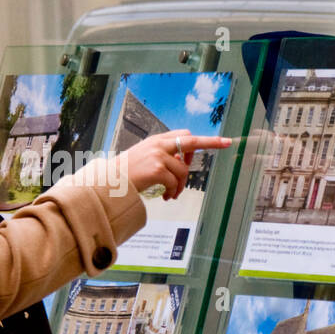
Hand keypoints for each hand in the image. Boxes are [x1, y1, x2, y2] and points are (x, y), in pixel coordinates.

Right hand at [116, 131, 231, 200]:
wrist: (108, 182)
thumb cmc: (124, 174)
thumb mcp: (143, 159)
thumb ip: (162, 157)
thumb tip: (181, 163)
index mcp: (156, 141)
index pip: (183, 135)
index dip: (201, 141)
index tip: (220, 140)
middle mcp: (158, 144)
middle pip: (191, 141)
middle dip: (211, 142)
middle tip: (227, 143)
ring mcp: (158, 156)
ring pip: (183, 171)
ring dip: (180, 186)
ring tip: (171, 195)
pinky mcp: (157, 169)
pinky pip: (174, 182)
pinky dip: (172, 192)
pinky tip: (165, 197)